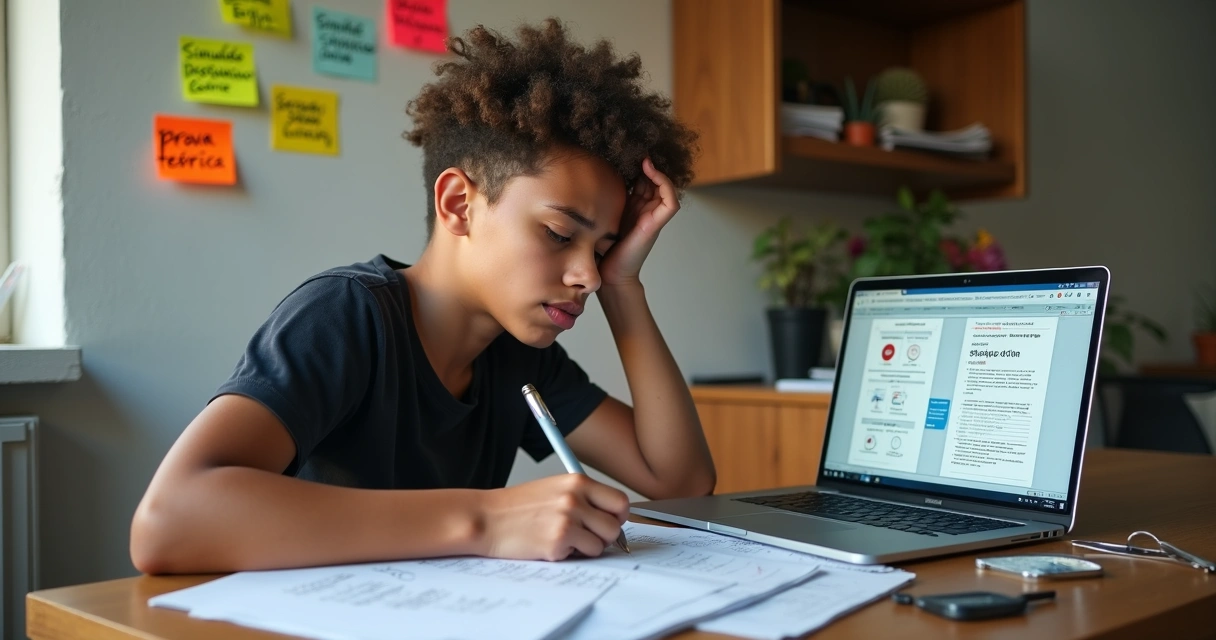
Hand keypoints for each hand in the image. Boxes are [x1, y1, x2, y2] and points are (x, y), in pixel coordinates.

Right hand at [478, 474, 629, 560]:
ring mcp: (567, 520)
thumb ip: (582, 497)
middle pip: (615, 525)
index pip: (620, 500)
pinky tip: (550, 544)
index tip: (610, 522)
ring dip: (587, 547)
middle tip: (587, 536)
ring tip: (565, 540)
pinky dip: (571, 554)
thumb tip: (612, 516)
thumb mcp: (553, 488)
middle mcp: (575, 498)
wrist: (486, 518)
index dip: (618, 516)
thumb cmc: (517, 507)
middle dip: (605, 536)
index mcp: (577, 481)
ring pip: (602, 543)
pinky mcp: (558, 541)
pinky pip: (583, 555)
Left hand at [598, 158, 680, 287]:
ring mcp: (652, 218)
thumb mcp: (597, 215)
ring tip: (644, 158)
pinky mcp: (656, 225)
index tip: (624, 151)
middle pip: (654, 179)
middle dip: (646, 163)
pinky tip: (650, 171)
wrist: (608, 274)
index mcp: (632, 207)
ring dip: (658, 170)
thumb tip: (579, 177)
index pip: (641, 179)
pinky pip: (671, 202)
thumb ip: (596, 199)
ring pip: (666, 187)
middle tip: (634, 148)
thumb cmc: (600, 250)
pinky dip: (666, 184)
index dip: (636, 164)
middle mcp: (645, 210)